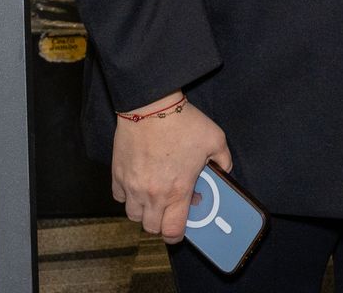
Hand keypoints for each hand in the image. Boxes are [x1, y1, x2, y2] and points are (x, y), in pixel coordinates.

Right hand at [111, 93, 232, 242]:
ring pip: (133, 214)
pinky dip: (127, 196)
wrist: (151, 105)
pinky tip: (139, 183)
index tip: (180, 232)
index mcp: (177, 191)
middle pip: (151, 227)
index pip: (173, 231)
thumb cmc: (183, 122)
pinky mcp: (117, 174)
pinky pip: (119, 196)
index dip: (177, 237)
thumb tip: (225, 171)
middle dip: (161, 224)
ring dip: (144, 211)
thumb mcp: (215, 140)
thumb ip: (224, 160)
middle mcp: (152, 194)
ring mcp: (132, 186)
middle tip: (169, 210)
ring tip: (154, 196)